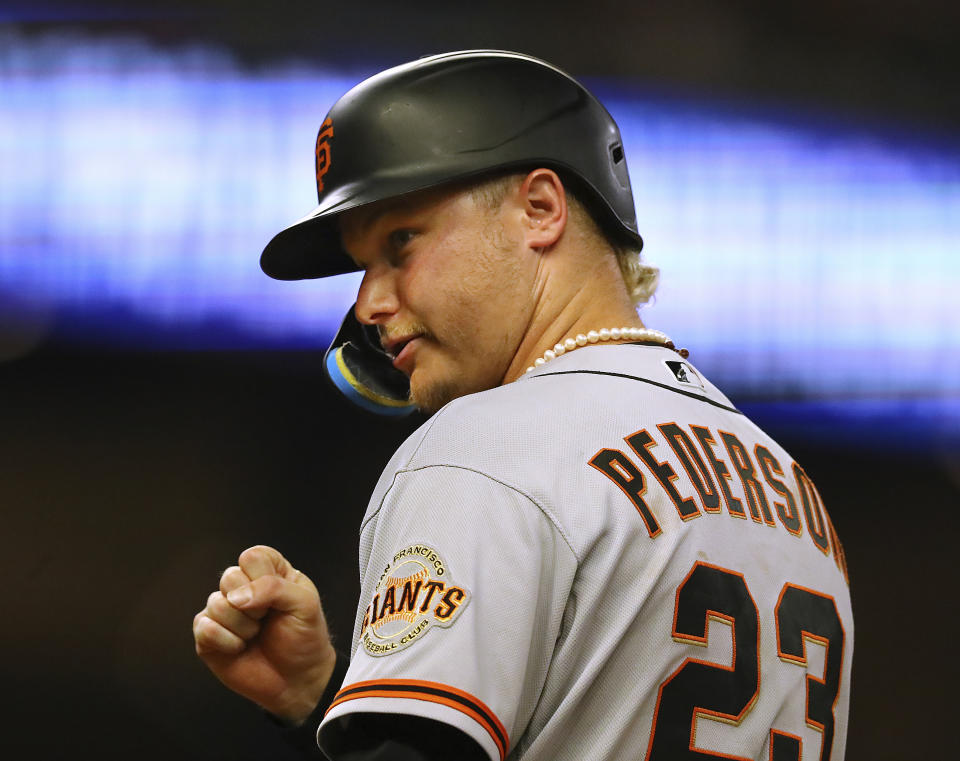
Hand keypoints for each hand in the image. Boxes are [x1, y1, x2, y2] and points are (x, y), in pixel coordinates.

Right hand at [193, 545, 337, 723]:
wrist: (297, 679)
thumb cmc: (304, 638)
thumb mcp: (304, 604)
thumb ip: (274, 588)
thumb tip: (235, 597)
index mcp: (269, 572)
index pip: (252, 556)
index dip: (263, 578)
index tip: (279, 598)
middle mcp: (243, 587)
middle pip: (230, 577)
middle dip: (254, 606)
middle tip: (267, 619)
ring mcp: (223, 611)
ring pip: (216, 604)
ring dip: (243, 627)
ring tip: (256, 635)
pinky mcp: (208, 636)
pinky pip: (204, 628)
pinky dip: (227, 642)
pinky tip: (240, 648)